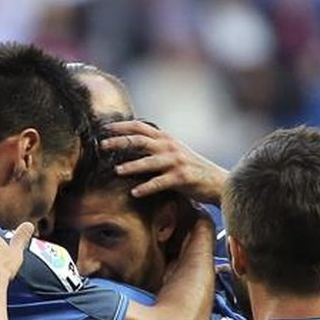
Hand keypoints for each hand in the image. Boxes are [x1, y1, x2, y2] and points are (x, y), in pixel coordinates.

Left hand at [100, 120, 228, 204]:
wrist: (217, 181)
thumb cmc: (192, 170)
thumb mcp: (174, 153)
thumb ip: (156, 148)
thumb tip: (133, 148)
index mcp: (166, 138)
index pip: (140, 127)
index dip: (121, 126)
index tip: (104, 129)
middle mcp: (170, 147)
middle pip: (140, 141)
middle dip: (120, 142)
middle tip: (102, 145)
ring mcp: (176, 162)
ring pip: (149, 162)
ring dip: (132, 166)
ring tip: (117, 171)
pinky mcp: (181, 178)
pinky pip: (160, 183)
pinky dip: (146, 188)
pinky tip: (135, 193)